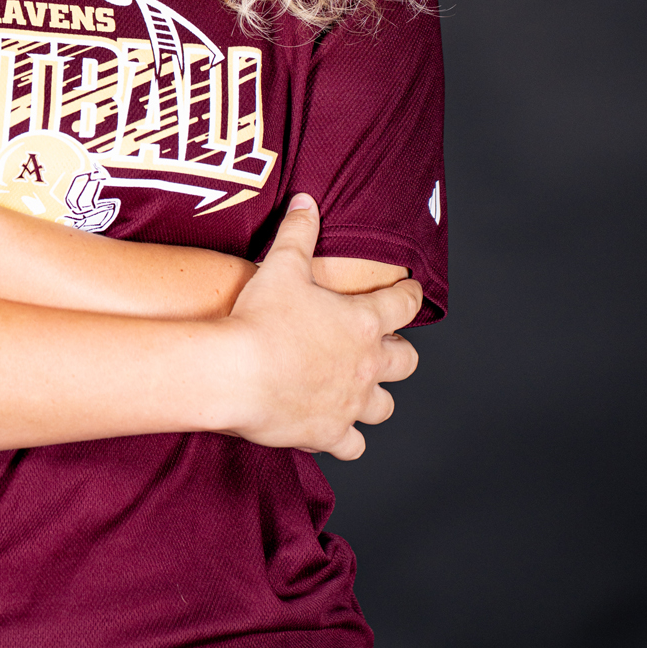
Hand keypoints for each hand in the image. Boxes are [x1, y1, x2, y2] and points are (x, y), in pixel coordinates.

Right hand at [227, 195, 421, 458]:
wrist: (236, 373)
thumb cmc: (260, 318)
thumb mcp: (281, 266)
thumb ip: (298, 232)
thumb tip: (307, 201)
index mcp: (363, 323)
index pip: (404, 306)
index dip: (409, 296)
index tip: (411, 292)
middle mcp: (367, 365)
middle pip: (406, 362)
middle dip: (399, 354)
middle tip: (382, 347)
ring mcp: (351, 403)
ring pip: (384, 408)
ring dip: (376, 399)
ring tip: (361, 392)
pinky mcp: (330, 434)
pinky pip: (353, 446)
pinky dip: (348, 440)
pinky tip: (335, 432)